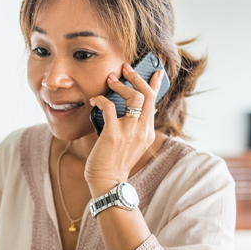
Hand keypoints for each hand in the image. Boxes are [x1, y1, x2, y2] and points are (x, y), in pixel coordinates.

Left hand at [86, 62, 162, 194]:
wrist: (108, 181)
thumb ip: (135, 127)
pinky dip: (100, 99)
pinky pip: (109, 106)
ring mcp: (129, 132)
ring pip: (134, 97)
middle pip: (147, 95)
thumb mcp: (132, 143)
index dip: (156, 83)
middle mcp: (143, 130)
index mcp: (148, 132)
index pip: (155, 102)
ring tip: (110, 80)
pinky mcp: (113, 134)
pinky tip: (94, 100)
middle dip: (136, 77)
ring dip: (121, 85)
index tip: (156, 69)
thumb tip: (134, 110)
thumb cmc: (115, 162)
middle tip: (125, 68)